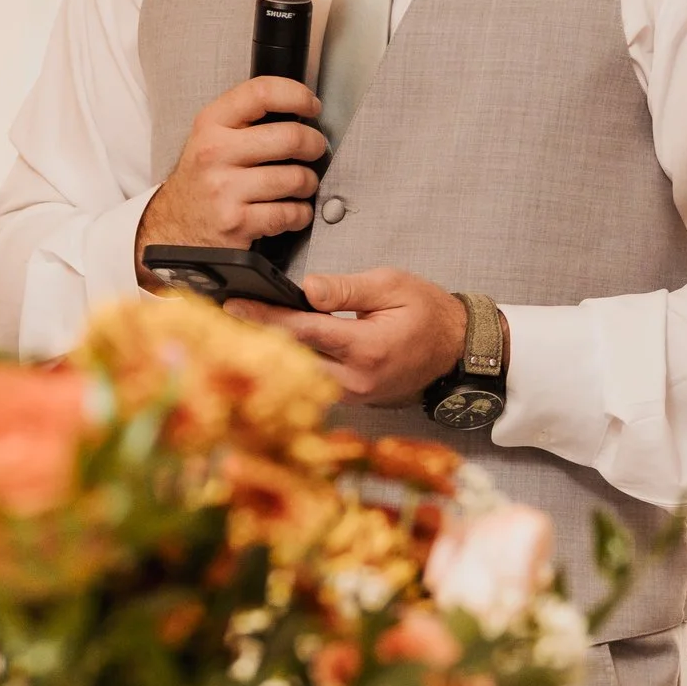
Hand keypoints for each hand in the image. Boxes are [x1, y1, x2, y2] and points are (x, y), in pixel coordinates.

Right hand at [135, 77, 329, 278]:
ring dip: (308, 183)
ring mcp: (224, 189)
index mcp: (210, 124)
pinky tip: (291, 211)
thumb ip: (245, 120)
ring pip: (295, 178)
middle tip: (313, 149)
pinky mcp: (236, 222)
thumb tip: (299, 109)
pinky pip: (289, 213)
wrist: (171, 227)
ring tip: (299, 184)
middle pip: (290, 136)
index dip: (296, 95)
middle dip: (313, 144)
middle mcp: (214, 153)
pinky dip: (300, 214)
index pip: (260, 93)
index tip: (311, 105)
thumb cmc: (201, 180)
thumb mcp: (209, 138)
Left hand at [226, 267, 467, 405]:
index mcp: (366, 348)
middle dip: (259, 336)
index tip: (234, 305)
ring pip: (301, 372)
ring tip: (246, 326)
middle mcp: (357, 379)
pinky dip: (296, 361)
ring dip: (275, 351)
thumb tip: (305, 288)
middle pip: (293, 357)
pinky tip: (277, 343)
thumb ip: (346, 288)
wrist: (458, 349)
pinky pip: (316, 380)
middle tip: (228, 315)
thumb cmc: (429, 313)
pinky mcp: (355, 400)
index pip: (301, 330)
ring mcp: (356, 395)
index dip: (264, 315)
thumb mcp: (392, 285)